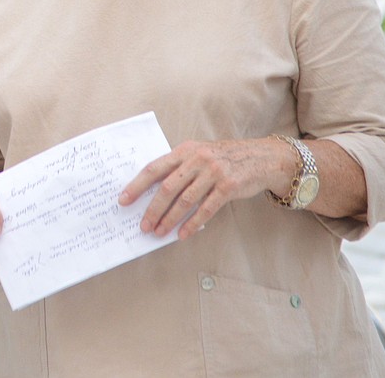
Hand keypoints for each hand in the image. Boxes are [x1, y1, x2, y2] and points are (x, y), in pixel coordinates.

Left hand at [119, 138, 282, 239]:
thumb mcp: (200, 153)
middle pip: (167, 187)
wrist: (261, 157)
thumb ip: (180, 167)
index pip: (154, 168)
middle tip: (143, 225)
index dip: (137, 185)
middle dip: (152, 209)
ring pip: (184, 200)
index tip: (123, 200)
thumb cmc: (225, 158)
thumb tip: (154, 191)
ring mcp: (213, 172)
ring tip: (158, 232)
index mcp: (185, 150)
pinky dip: (191, 223)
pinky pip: (205, 209)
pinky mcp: (228, 187)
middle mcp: (197, 159)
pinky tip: (182, 235)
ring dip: (169, 219)